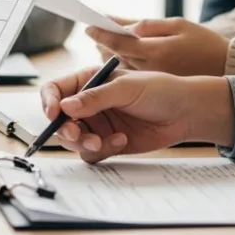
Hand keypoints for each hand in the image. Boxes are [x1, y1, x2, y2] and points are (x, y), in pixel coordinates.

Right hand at [40, 68, 234, 162]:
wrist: (186, 112)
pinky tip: (121, 140)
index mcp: (88, 81)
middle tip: (78, 135)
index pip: (56, 90)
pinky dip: (102, 150)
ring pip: (73, 139)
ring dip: (83, 142)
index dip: (49, 102)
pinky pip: (92, 153)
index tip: (52, 114)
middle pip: (60, 119)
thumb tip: (65, 106)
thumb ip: (95, 97)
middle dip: (65, 129)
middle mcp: (89, 103)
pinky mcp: (108, 142)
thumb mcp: (127, 87)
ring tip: (102, 142)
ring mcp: (98, 124)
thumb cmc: (160, 89)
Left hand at [85, 17, 229, 75]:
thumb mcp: (178, 25)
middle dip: (102, 43)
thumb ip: (147, 25)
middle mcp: (148, 70)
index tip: (88, 25)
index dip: (100, 33)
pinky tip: (121, 55)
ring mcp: (149, 82)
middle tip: (95, 31)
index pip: (117, 42)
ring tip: (105, 42)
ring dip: (109, 54)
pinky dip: (122, 64)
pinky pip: (129, 75)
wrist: (227, 73)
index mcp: (154, 52)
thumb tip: (121, 23)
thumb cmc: (205, 44)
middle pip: (113, 55)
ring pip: (119, 66)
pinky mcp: (153, 90)